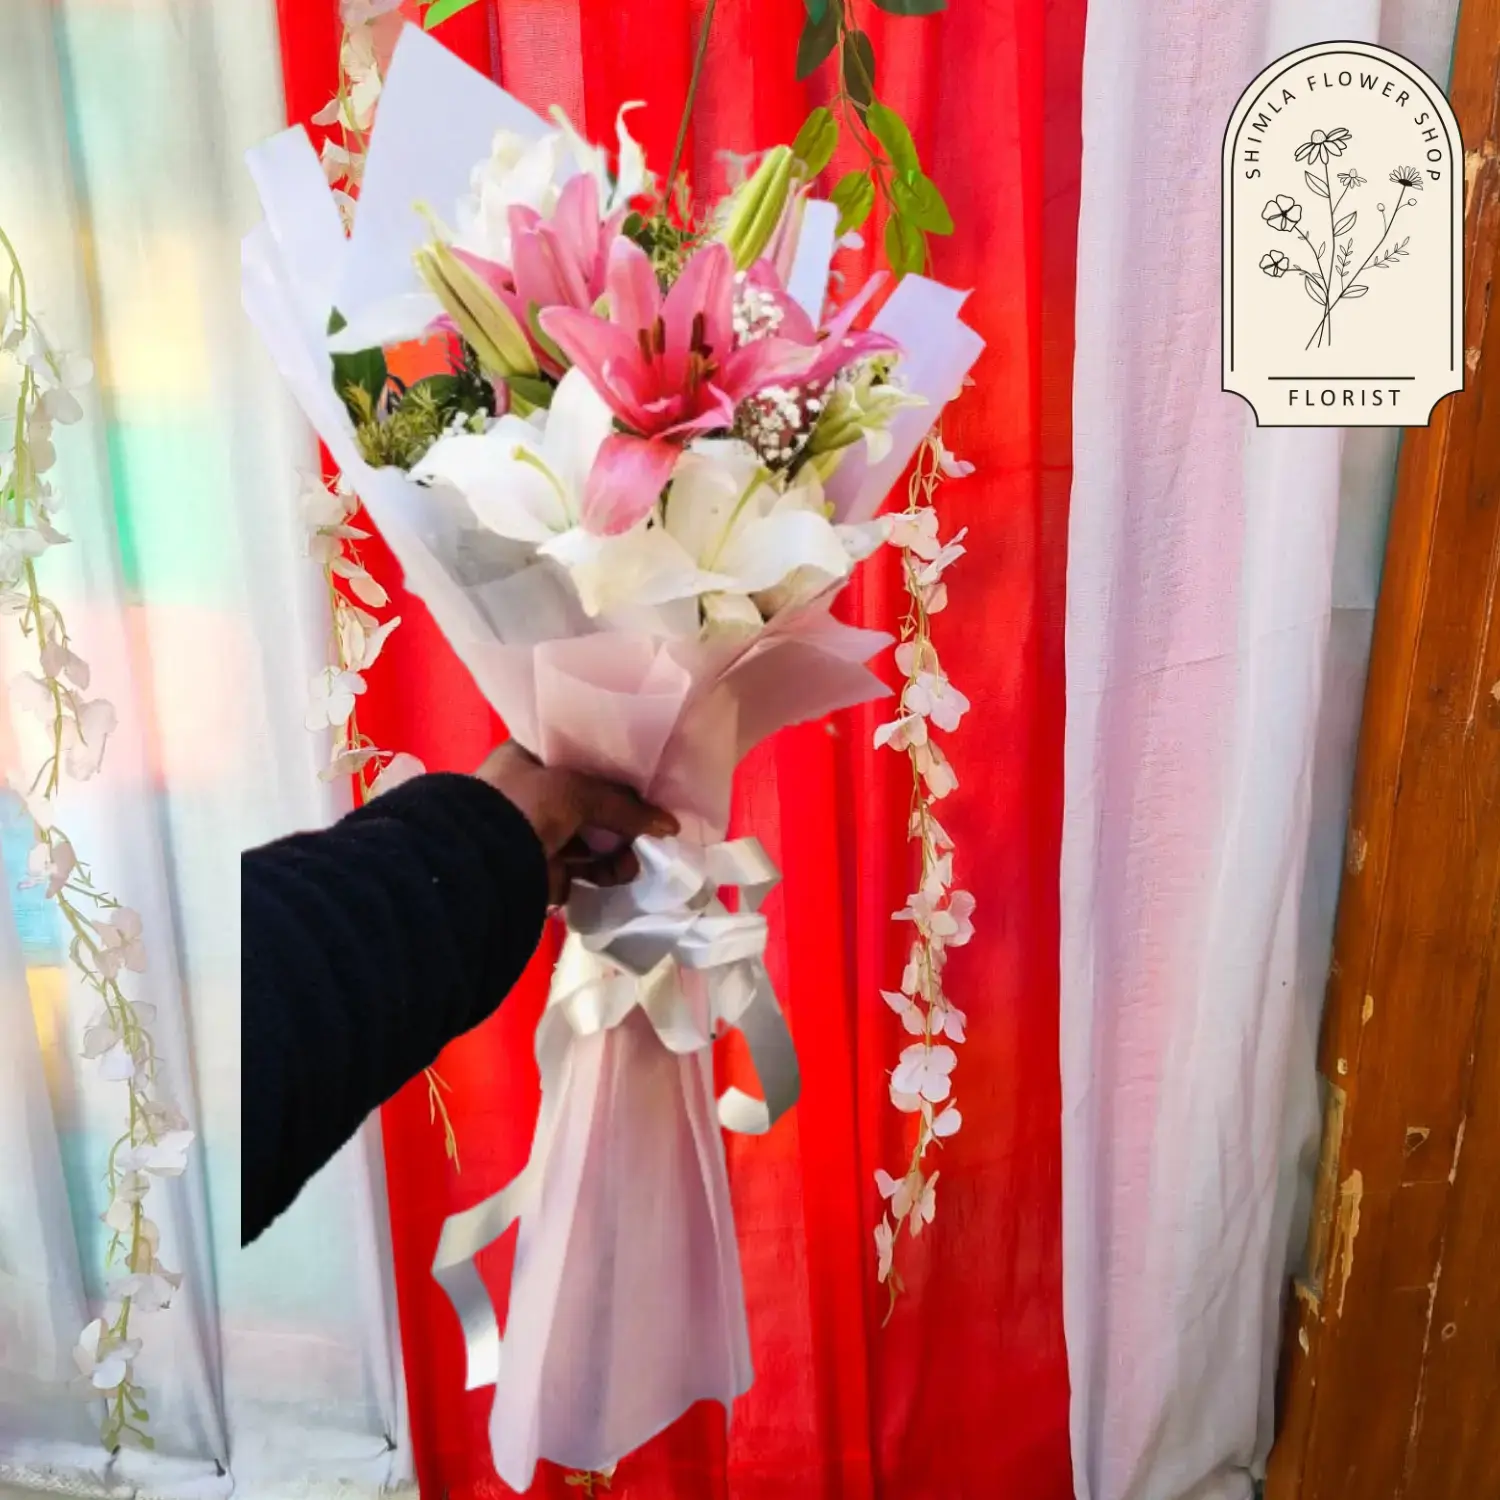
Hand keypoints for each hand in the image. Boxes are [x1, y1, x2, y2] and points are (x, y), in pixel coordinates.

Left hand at [475, 742, 678, 905]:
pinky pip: (583, 869)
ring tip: (636, 861)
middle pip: (590, 802)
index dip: (613, 769)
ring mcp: (536, 833)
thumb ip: (625, 805)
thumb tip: (671, 825)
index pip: (579, 757)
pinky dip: (604, 873)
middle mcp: (530, 793)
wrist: (482, 864)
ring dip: (617, 850)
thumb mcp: (577, 790)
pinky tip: (623, 874)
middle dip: (621, 817)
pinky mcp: (543, 870)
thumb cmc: (524, 805)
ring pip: (589, 839)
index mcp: (527, 759)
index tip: (645, 781)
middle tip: (649, 827)